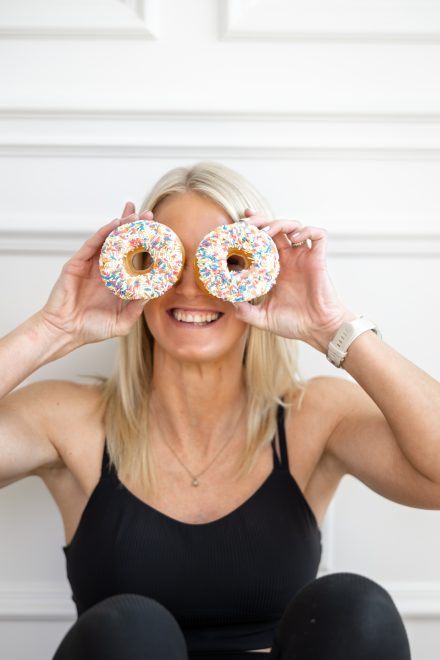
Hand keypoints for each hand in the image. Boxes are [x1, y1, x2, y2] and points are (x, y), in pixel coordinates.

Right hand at [40, 203, 153, 345]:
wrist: (65, 332)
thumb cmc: (91, 329)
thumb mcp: (122, 322)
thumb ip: (136, 309)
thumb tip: (152, 294)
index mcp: (117, 281)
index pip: (133, 257)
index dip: (145, 245)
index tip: (159, 234)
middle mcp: (105, 269)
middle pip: (122, 242)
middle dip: (134, 227)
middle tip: (149, 214)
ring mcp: (91, 265)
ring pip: (108, 239)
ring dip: (121, 225)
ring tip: (135, 214)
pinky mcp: (77, 263)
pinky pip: (92, 244)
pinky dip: (103, 232)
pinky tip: (115, 224)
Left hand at [232, 210, 355, 351]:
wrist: (318, 330)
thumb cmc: (294, 324)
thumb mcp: (262, 318)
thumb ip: (244, 311)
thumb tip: (227, 301)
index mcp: (274, 269)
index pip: (261, 242)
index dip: (250, 231)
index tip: (236, 226)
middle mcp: (288, 259)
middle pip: (273, 228)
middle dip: (259, 221)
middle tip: (246, 224)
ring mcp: (303, 258)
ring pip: (293, 226)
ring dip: (279, 224)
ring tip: (266, 232)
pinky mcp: (318, 260)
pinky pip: (318, 236)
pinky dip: (307, 230)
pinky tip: (295, 237)